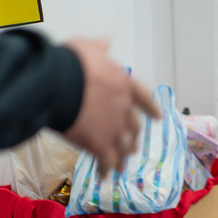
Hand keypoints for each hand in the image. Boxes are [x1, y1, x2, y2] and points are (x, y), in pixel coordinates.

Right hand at [62, 38, 159, 174]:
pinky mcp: (101, 144)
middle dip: (134, 137)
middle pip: (134, 125)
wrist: (59, 84)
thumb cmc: (72, 63)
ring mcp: (115, 127)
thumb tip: (105, 41)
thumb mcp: (87, 49)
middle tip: (133, 147)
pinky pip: (107, 160)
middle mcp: (125, 107)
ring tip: (121, 166)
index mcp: (125, 84)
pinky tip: (103, 177)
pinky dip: (106, 169)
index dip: (151, 108)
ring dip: (123, 156)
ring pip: (124, 146)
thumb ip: (98, 49)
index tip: (158, 117)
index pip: (144, 97)